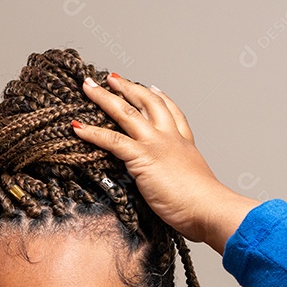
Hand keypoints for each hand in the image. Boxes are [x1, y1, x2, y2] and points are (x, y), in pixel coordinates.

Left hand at [71, 74, 257, 249]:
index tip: (152, 87)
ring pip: (125, 112)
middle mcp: (169, 138)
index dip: (161, 97)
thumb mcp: (193, 183)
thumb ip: (180, 177)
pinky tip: (78, 127)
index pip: (172, 112)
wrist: (208, 208)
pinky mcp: (141, 157)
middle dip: (128, 87)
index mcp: (184, 143)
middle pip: (147, 102)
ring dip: (104, 97)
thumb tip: (174, 187)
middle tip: (112, 78)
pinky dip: (92, 132)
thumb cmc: (203, 205)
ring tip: (89, 86)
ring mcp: (155, 144)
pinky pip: (111, 140)